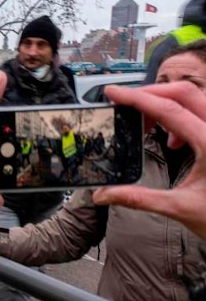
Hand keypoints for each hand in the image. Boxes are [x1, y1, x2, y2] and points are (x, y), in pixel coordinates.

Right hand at [93, 82, 205, 238]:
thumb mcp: (180, 208)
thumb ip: (139, 199)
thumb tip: (104, 195)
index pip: (168, 109)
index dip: (137, 98)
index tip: (114, 93)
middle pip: (184, 92)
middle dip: (152, 94)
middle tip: (127, 105)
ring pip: (197, 98)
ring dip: (168, 103)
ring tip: (150, 125)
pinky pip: (204, 112)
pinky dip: (183, 115)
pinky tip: (175, 139)